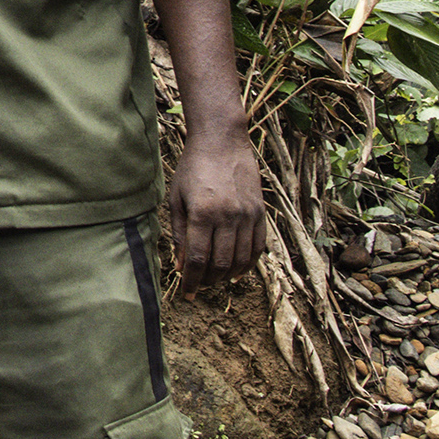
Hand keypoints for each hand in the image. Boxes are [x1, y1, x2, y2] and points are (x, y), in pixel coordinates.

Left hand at [170, 128, 265, 288]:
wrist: (223, 143)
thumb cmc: (193, 169)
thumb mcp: (177, 199)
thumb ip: (180, 234)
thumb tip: (181, 267)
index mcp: (203, 213)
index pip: (198, 259)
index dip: (192, 281)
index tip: (187, 295)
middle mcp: (228, 217)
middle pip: (221, 264)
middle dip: (208, 280)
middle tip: (199, 285)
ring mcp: (248, 215)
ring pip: (241, 260)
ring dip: (228, 276)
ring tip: (215, 279)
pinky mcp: (261, 213)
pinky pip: (257, 248)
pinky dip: (248, 264)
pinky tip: (236, 270)